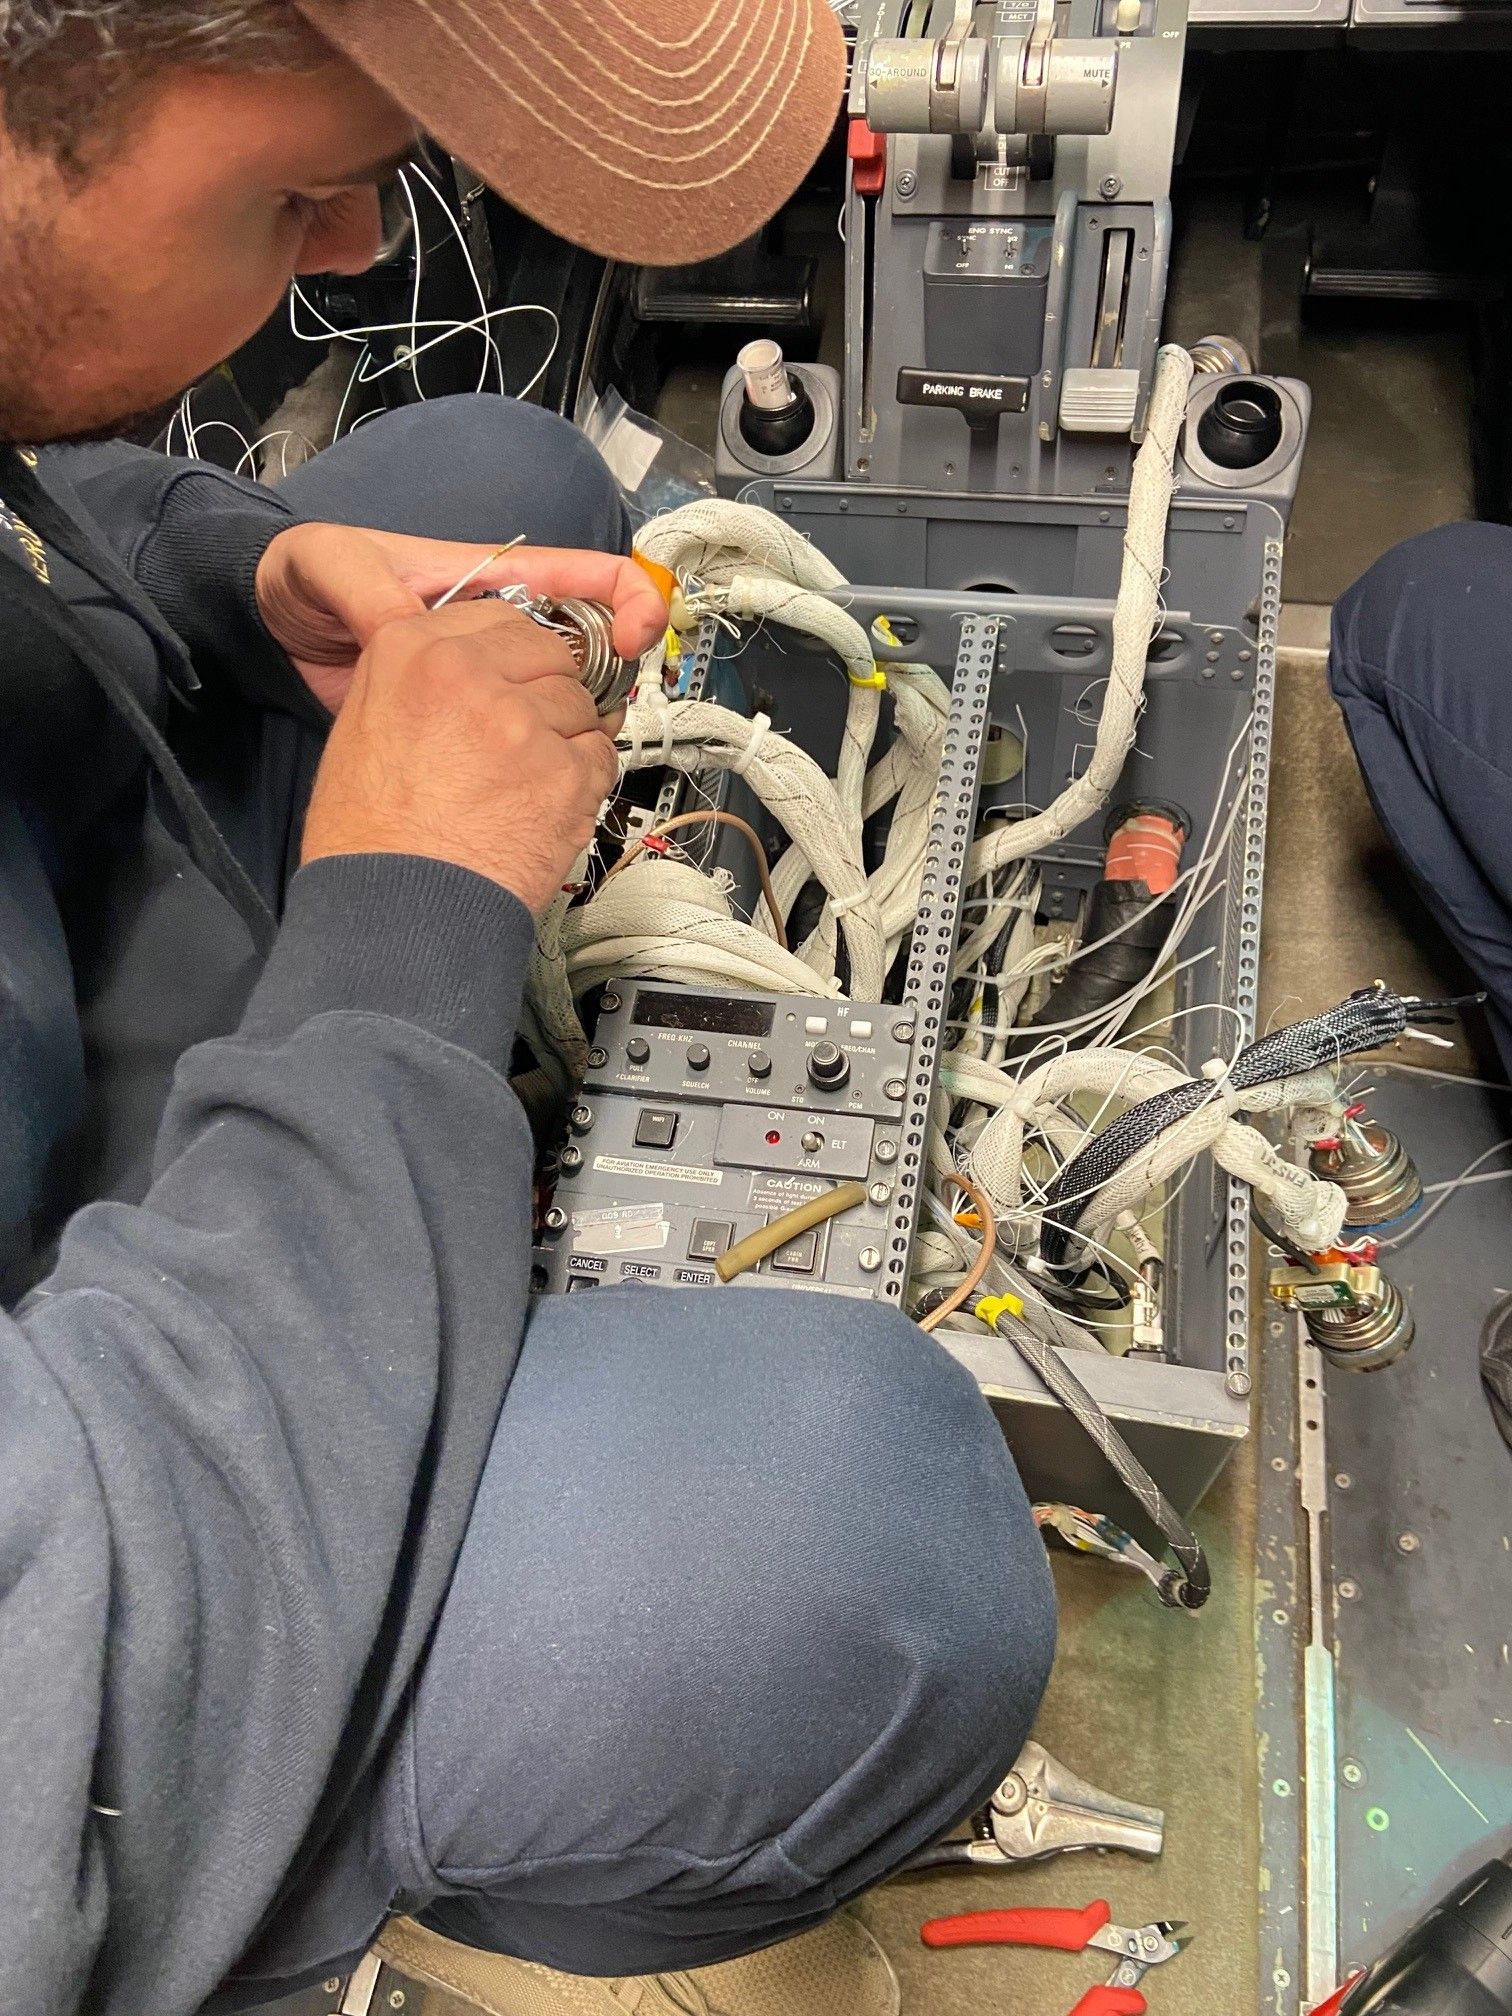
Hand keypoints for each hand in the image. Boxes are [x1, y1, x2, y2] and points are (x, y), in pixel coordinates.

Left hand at [255, 522, 667, 714]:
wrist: (274, 636)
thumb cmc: (303, 584)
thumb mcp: (330, 563)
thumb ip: (370, 590)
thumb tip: (407, 627)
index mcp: (490, 580)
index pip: (585, 579)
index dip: (630, 599)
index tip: (640, 637)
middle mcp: (500, 630)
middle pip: (588, 651)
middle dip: (613, 680)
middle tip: (603, 720)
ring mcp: (486, 678)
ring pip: (563, 699)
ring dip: (582, 724)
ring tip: (577, 753)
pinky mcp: (465, 719)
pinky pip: (519, 736)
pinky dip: (540, 755)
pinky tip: (536, 779)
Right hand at [300, 599, 620, 915]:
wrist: (396, 911)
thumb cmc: (371, 839)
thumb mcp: (365, 727)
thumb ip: (424, 681)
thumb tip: (479, 668)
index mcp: (410, 650)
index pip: (501, 615)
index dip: (517, 654)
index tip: (519, 676)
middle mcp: (468, 673)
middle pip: (551, 652)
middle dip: (549, 690)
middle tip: (528, 735)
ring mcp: (522, 721)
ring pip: (582, 704)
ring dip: (567, 739)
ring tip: (525, 784)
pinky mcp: (563, 771)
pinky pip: (601, 755)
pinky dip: (585, 780)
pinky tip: (544, 807)